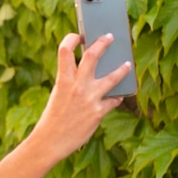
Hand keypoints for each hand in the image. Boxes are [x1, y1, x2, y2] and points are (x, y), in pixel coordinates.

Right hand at [33, 33, 130, 160]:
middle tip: (110, 36)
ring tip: (127, 64)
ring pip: (113, 76)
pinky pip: (113, 100)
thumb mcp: (58, 95)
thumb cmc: (52, 119)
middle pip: (93, 56)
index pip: (65, 50)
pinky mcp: (99, 112)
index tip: (79, 35)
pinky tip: (118, 97)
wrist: (50, 142)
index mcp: (62, 80)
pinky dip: (116, 98)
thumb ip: (71, 82)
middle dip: (103, 43)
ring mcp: (90, 98)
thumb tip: (89, 71)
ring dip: (122, 69)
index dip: (72, 38)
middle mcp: (77, 86)